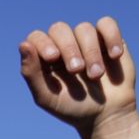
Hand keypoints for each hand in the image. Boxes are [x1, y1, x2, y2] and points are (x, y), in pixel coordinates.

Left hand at [19, 18, 135, 133]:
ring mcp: (85, 40)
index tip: (52, 58)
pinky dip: (110, 36)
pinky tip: (114, 55)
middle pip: (59, 29)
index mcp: (44, 59)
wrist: (106, 114)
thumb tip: (23, 45)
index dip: (42, 42)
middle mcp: (64, 46)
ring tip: (95, 75)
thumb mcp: (47, 97)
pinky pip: (106, 23)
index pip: (36, 37)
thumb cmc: (72, 108)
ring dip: (90, 51)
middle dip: (68, 48)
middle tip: (76, 70)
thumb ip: (31, 73)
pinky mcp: (107, 39)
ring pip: (84, 28)